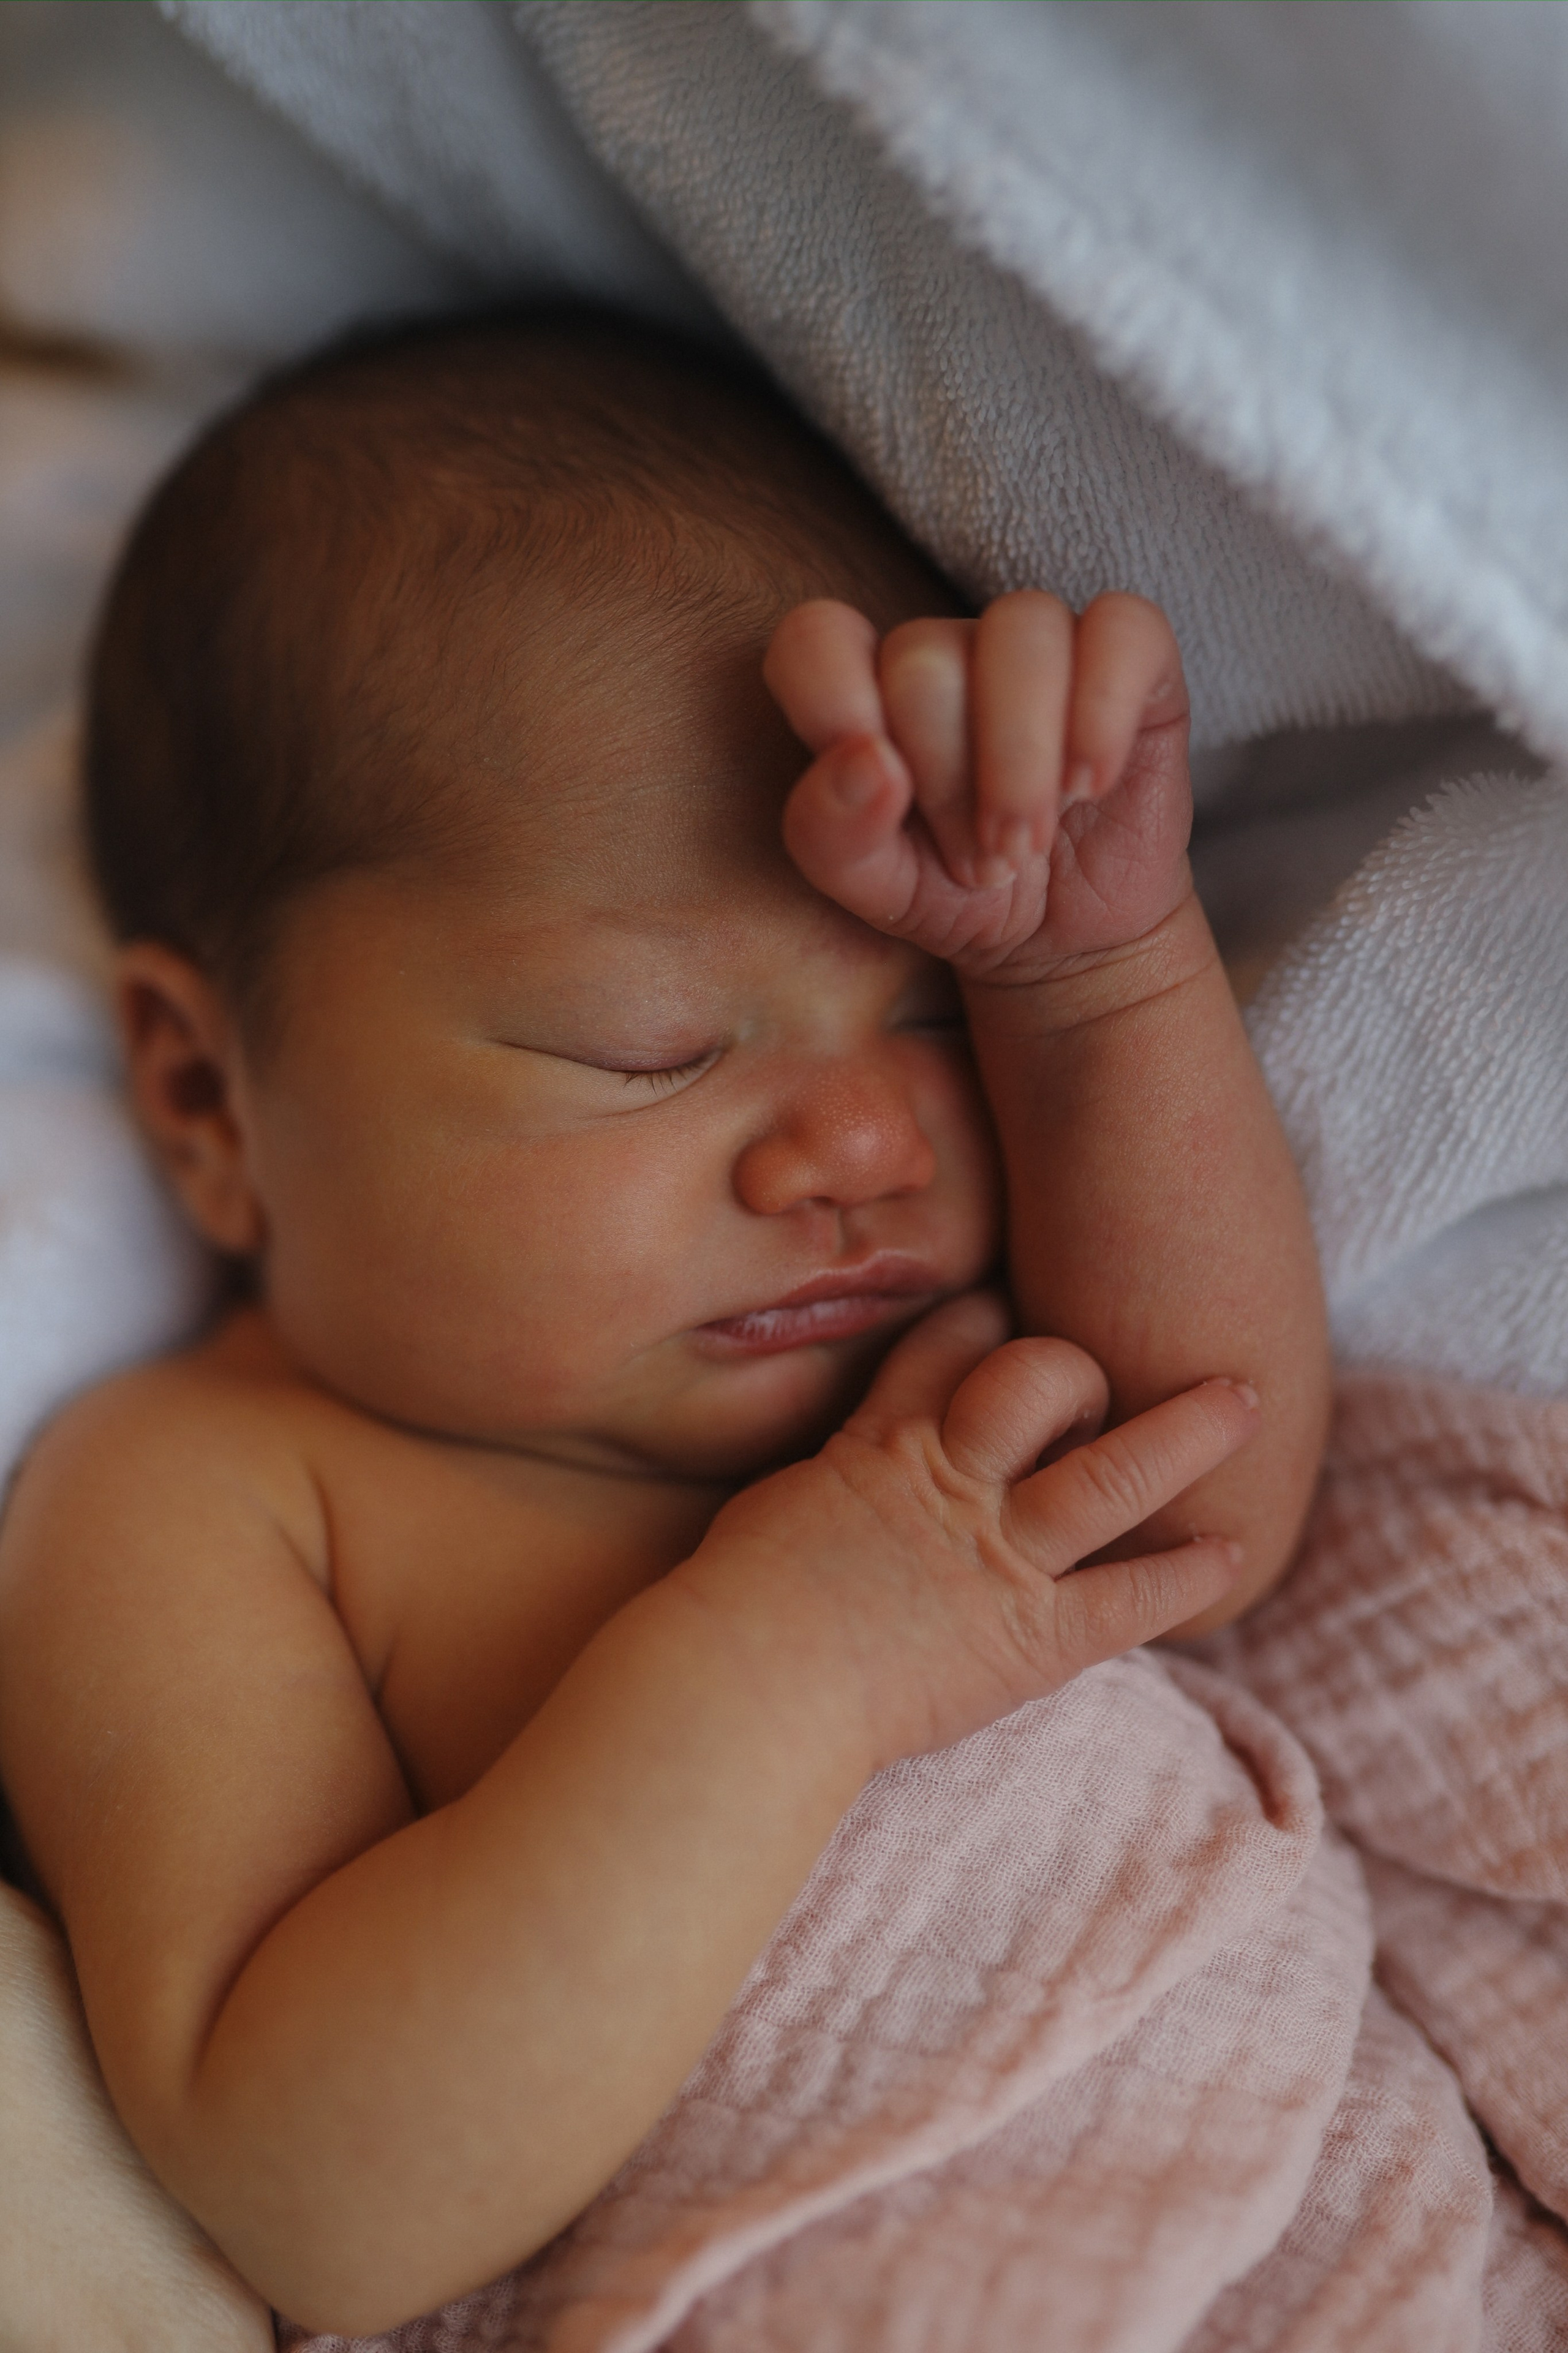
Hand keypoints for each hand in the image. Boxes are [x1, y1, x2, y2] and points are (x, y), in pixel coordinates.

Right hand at [675, 1292, 1256, 1773]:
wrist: (749, 1683)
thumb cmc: (738, 1604)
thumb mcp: (779, 1507)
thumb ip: (832, 1480)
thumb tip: (839, 1480)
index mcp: (884, 1444)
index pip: (951, 1343)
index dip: (990, 1320)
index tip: (1014, 1311)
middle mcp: (957, 1483)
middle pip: (1043, 1380)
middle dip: (1087, 1367)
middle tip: (1130, 1359)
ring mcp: (1001, 1559)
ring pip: (1113, 1472)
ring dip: (1188, 1434)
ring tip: (1243, 1399)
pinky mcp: (1033, 1641)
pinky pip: (1129, 1598)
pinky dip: (1186, 1574)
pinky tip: (1230, 1549)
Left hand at [764, 591, 1192, 982]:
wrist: (1068, 934)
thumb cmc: (959, 896)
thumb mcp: (881, 892)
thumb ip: (832, 834)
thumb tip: (867, 763)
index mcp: (867, 690)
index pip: (817, 638)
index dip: (832, 697)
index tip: (878, 786)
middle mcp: (948, 649)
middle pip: (923, 660)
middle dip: (950, 784)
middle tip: (981, 865)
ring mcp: (1039, 642)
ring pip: (1020, 631)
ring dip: (1021, 757)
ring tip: (1030, 843)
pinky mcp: (1130, 653)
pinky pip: (1121, 629)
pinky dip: (1103, 710)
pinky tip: (1092, 783)